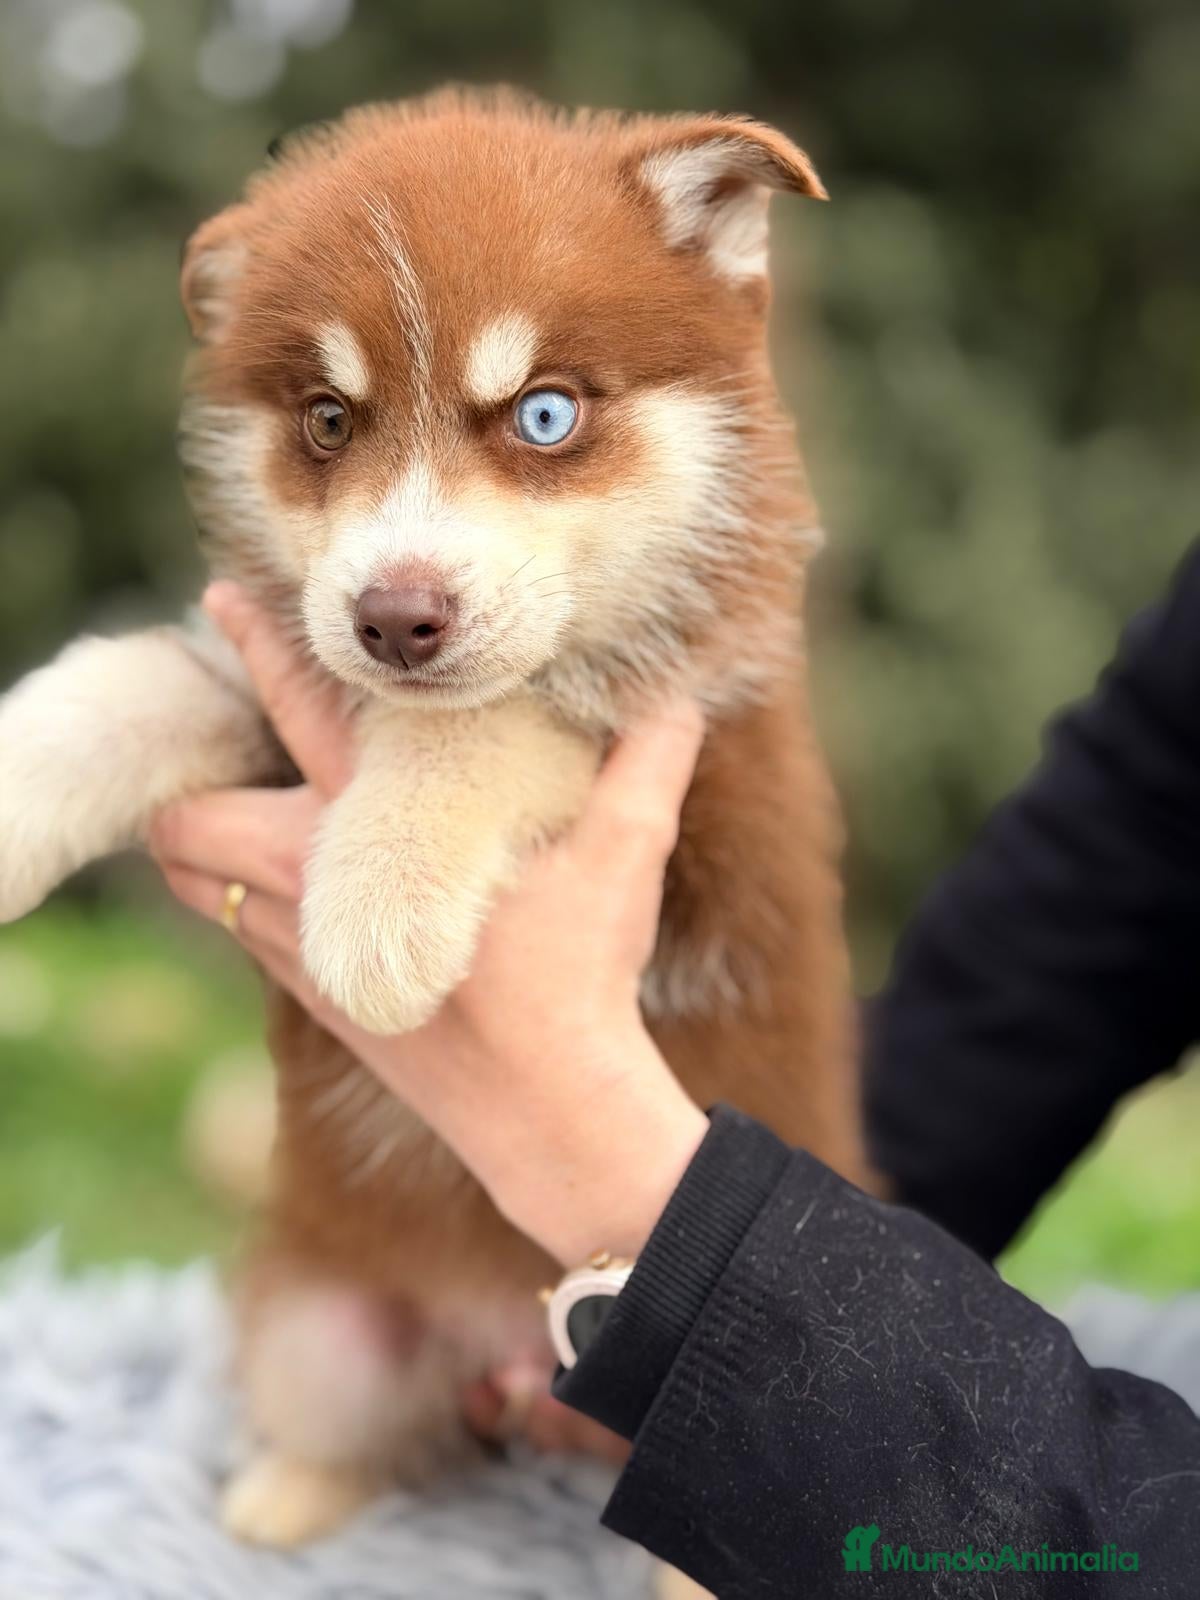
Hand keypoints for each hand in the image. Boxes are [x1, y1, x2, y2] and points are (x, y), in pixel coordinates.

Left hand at [152, 583, 708, 1269]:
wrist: (548, 1112)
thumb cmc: (580, 975)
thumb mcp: (626, 856)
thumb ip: (648, 761)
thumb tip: (683, 696)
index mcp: (381, 828)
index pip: (298, 711)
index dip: (254, 647)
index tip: (220, 596)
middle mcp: (314, 886)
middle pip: (188, 823)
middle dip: (184, 783)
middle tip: (215, 746)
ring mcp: (302, 953)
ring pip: (197, 885)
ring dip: (204, 844)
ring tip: (240, 808)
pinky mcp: (315, 1002)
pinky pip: (237, 935)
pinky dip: (238, 899)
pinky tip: (294, 887)